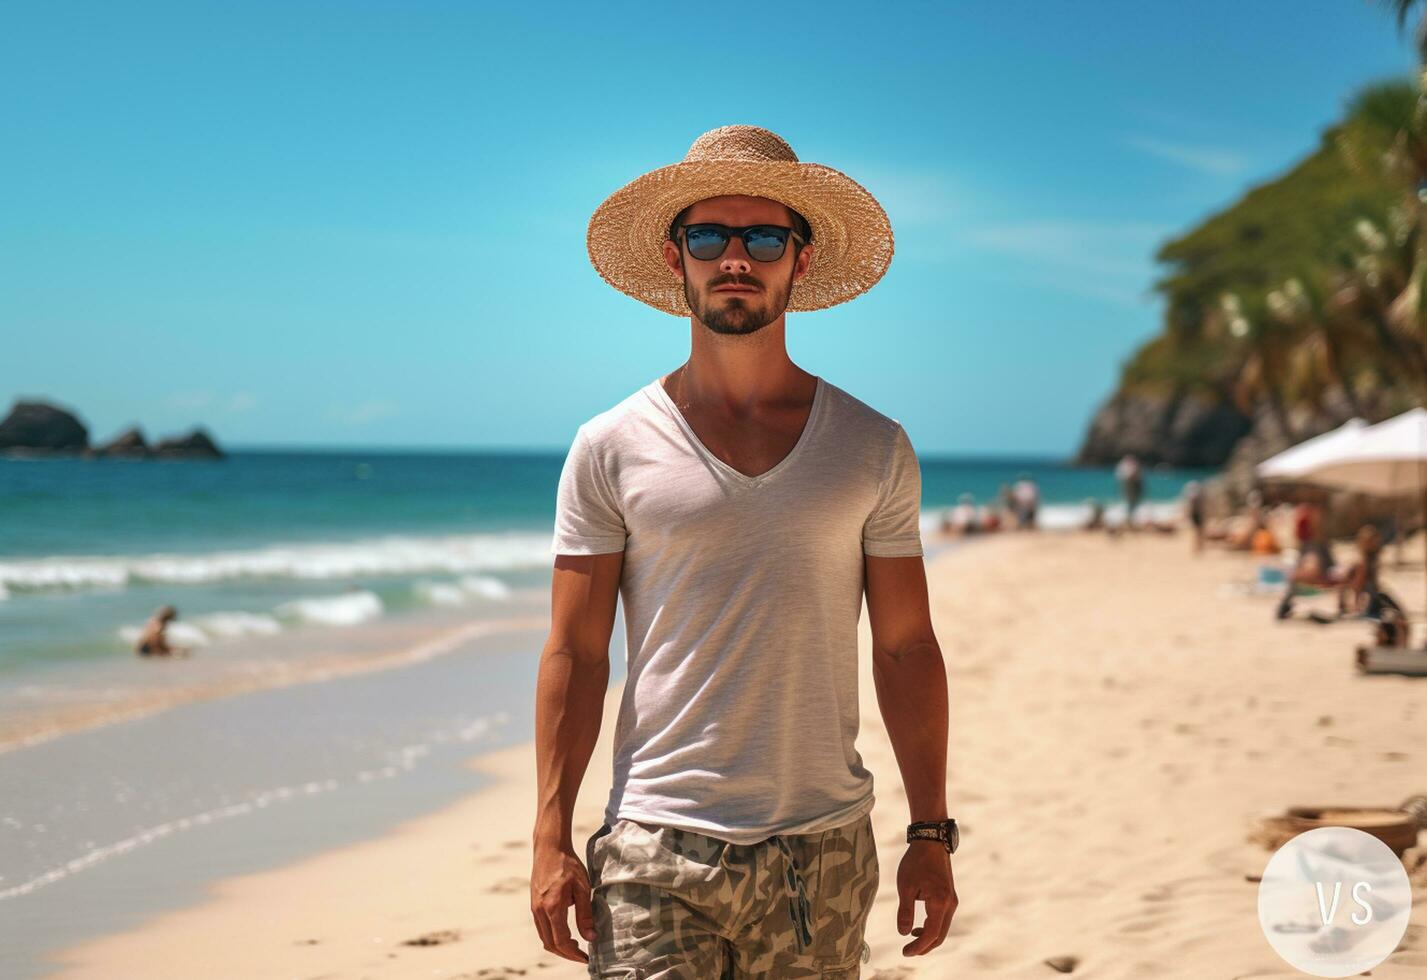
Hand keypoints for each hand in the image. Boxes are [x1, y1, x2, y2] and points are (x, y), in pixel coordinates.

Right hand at [530, 842, 595, 962]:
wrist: (549, 848)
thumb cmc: (568, 865)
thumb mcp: (582, 888)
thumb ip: (585, 915)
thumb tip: (591, 937)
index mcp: (552, 907)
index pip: (561, 940)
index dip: (573, 953)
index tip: (585, 957)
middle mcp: (540, 911)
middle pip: (550, 944)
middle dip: (566, 953)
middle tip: (582, 955)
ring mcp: (534, 908)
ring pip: (544, 938)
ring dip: (558, 946)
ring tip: (575, 946)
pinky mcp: (534, 904)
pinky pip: (542, 928)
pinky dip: (552, 936)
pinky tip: (565, 933)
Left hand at [896, 841, 956, 955]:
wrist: (931, 842)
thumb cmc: (916, 862)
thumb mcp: (905, 887)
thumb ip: (905, 912)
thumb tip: (903, 933)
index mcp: (939, 903)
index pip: (931, 934)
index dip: (918, 946)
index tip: (904, 952)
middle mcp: (950, 904)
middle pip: (940, 935)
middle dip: (924, 947)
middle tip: (907, 951)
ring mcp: (952, 901)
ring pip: (942, 928)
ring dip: (928, 937)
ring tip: (911, 939)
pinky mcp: (949, 897)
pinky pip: (942, 919)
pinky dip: (932, 927)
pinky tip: (918, 926)